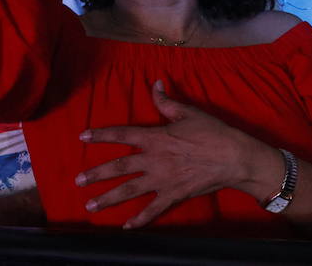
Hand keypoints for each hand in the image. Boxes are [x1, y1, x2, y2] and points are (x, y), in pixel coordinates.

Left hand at [77, 80, 269, 228]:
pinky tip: (126, 227)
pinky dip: (140, 220)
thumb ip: (166, 102)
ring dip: (108, 198)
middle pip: (119, 168)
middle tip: (78, 180)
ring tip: (90, 205)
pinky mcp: (173, 195)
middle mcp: (154, 160)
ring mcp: (162, 180)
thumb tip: (155, 84)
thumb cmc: (212, 132)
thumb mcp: (189, 112)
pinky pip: (153, 210)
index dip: (101, 135)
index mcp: (156, 138)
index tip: (82, 137)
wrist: (234, 158)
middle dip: (97, 174)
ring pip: (129, 191)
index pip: (122, 135)